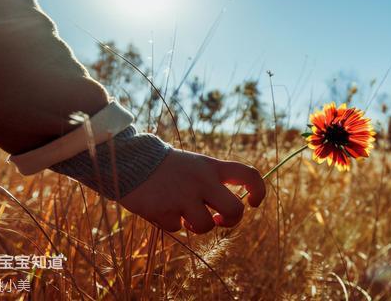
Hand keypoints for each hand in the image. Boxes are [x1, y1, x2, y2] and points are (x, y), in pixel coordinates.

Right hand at [119, 150, 264, 233]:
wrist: (131, 161)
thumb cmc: (168, 167)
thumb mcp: (195, 165)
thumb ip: (213, 182)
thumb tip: (227, 212)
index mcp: (212, 167)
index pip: (248, 174)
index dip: (259, 191)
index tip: (252, 203)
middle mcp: (202, 181)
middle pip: (235, 210)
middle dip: (232, 221)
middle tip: (219, 220)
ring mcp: (183, 196)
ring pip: (205, 227)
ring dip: (197, 226)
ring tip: (186, 216)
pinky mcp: (164, 211)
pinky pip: (177, 228)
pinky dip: (172, 222)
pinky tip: (161, 207)